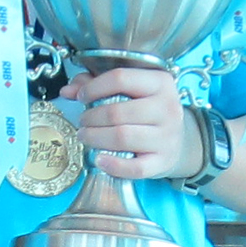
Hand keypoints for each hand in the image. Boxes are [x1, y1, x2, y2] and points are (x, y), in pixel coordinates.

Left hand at [61, 66, 196, 182]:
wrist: (177, 140)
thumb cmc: (147, 111)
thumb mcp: (130, 90)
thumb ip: (97, 84)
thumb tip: (68, 91)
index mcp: (160, 82)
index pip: (120, 78)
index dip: (94, 88)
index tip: (82, 96)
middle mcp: (168, 108)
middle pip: (117, 111)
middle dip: (91, 117)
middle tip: (82, 121)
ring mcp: (168, 136)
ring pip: (122, 137)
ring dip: (95, 138)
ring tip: (85, 136)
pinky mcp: (163, 161)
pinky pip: (135, 168)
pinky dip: (113, 165)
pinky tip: (99, 159)